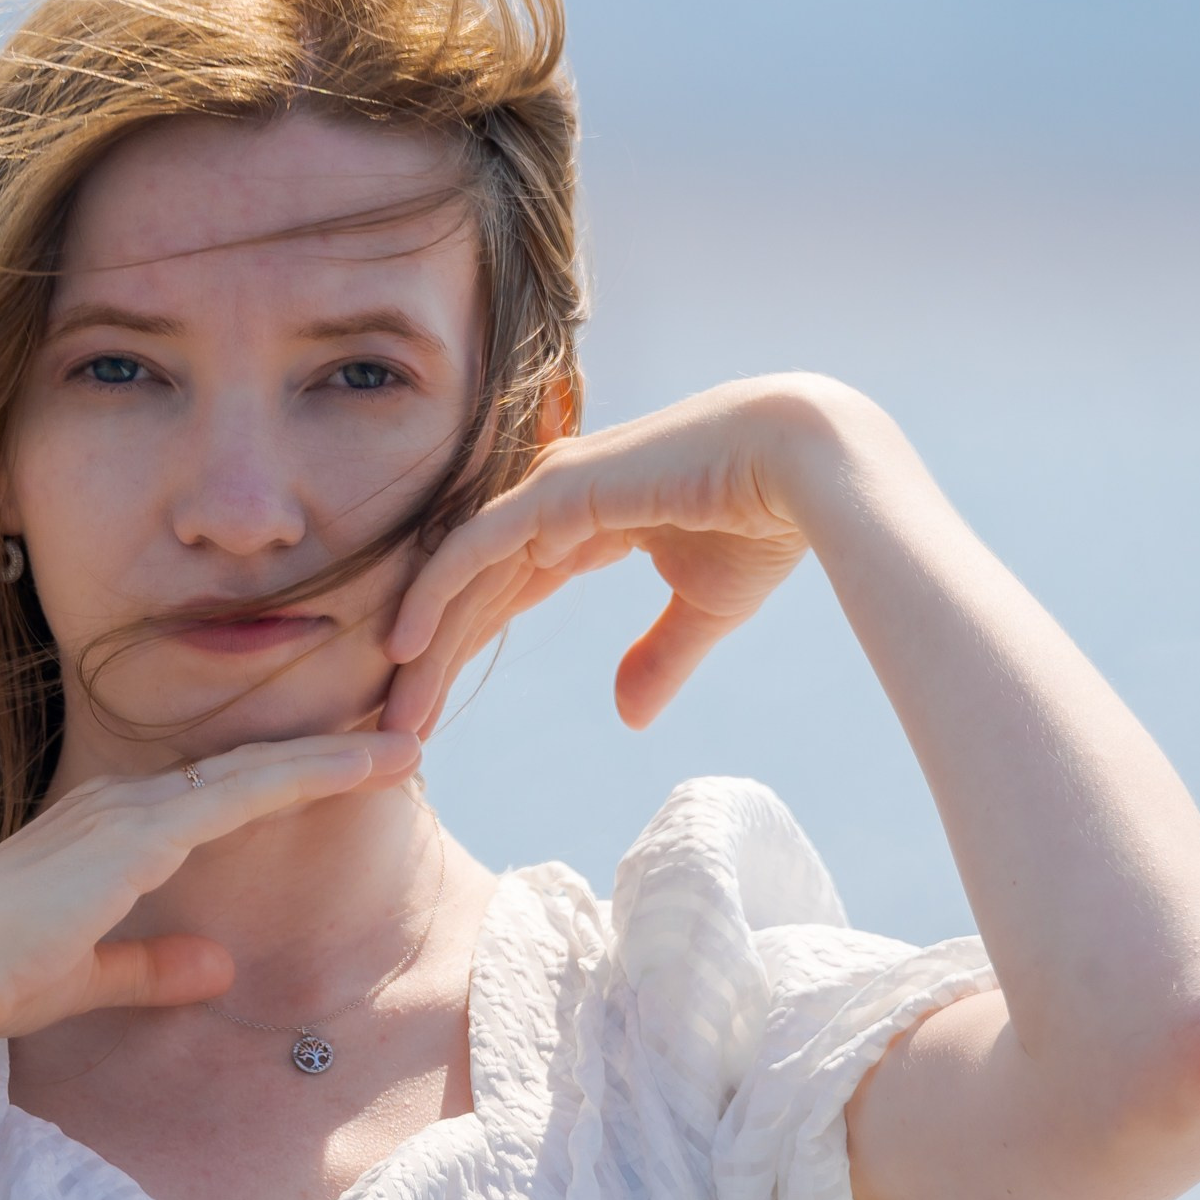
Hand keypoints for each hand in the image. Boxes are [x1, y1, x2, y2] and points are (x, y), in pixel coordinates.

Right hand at [0, 731, 420, 1043]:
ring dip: (334, 759)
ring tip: (406, 748)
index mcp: (108, 831)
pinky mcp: (139, 832)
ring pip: (255, 770)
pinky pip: (243, 793)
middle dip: (326, 756)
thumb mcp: (88, 978)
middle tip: (402, 743)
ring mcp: (131, 812)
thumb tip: (218, 969)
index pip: (216, 795)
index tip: (348, 773)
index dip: (283, 780)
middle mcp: (122, 805)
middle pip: (246, 769)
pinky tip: (360, 769)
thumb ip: (151, 969)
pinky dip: (307, 775)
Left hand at [381, 375, 864, 735]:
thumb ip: (659, 656)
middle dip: (431, 664)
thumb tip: (627, 717)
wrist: (804, 467)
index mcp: (581, 524)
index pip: (502, 595)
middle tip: (394, 732)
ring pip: (463, 579)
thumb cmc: (764, 523)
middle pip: (470, 593)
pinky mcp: (552, 490)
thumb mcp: (704, 608)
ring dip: (426, 648)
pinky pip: (473, 549)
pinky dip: (434, 595)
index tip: (431, 718)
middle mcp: (551, 503)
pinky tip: (405, 647)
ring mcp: (547, 491)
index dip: (464, 652)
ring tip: (394, 716)